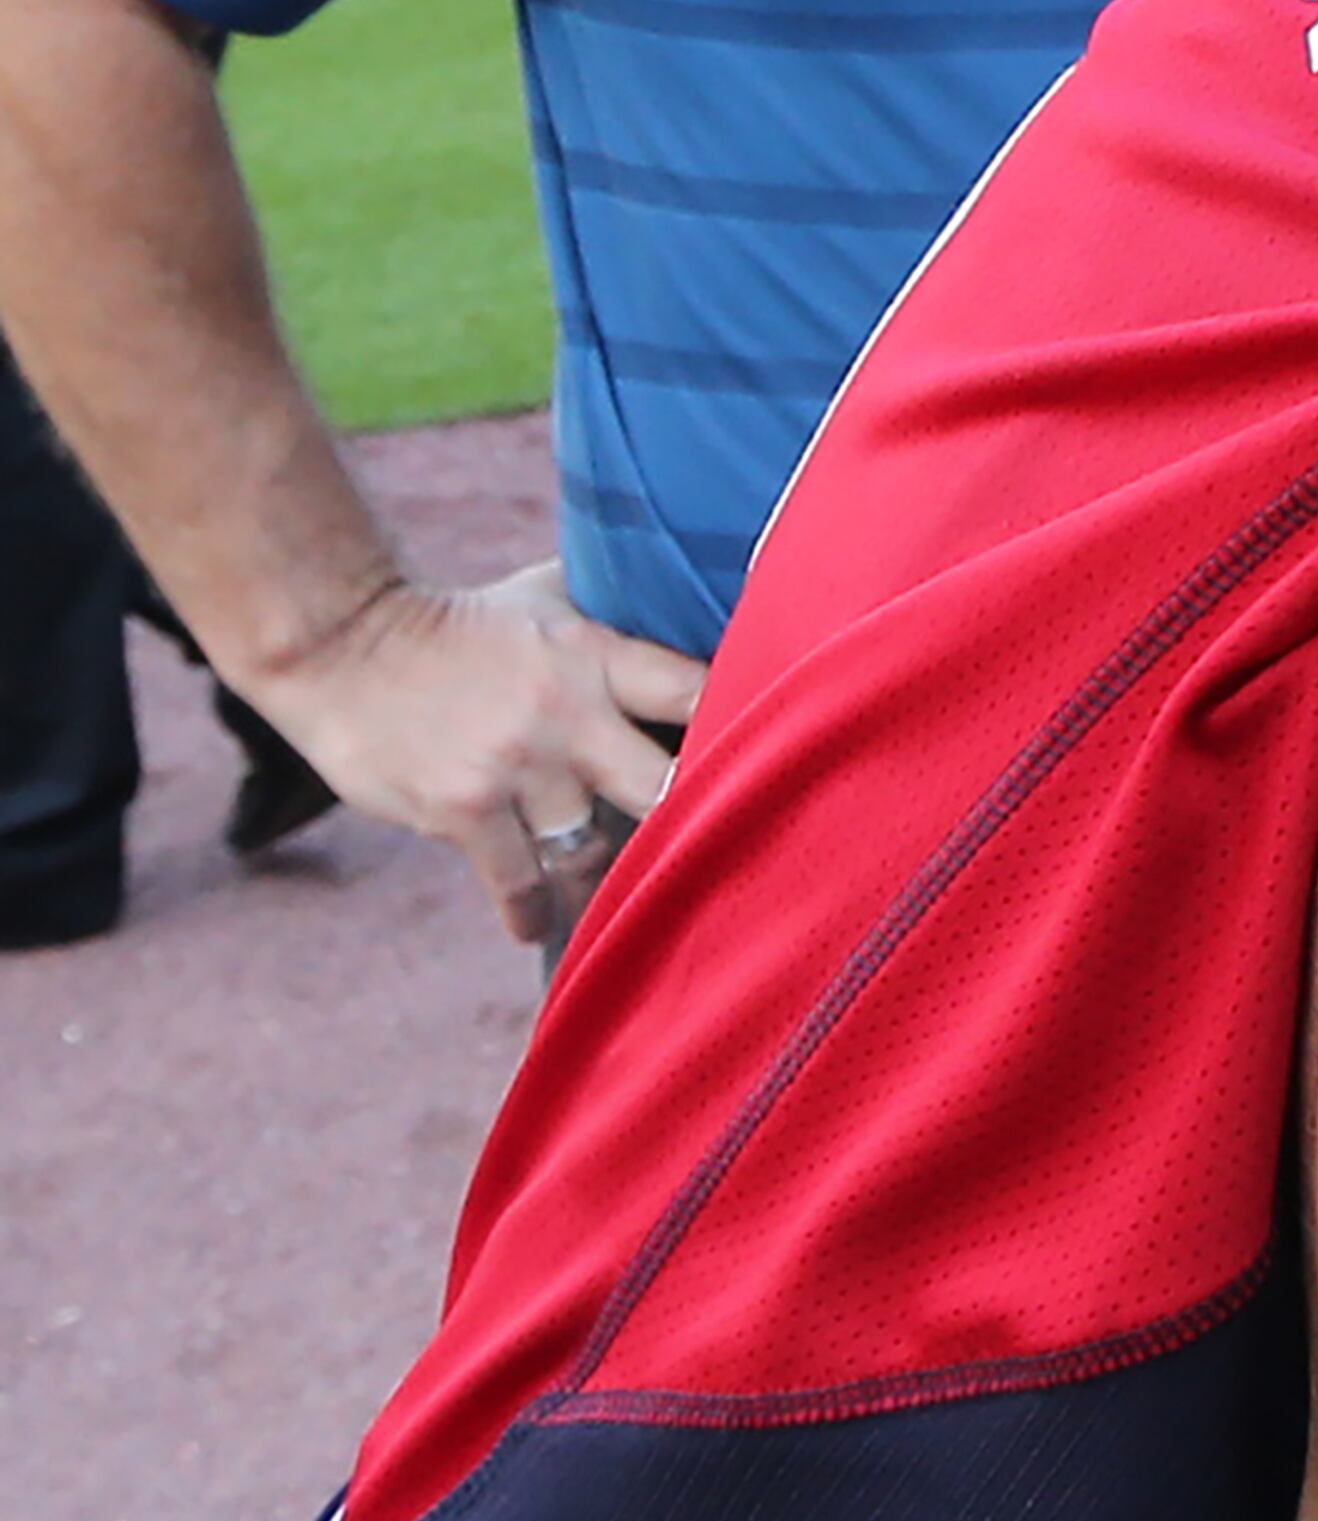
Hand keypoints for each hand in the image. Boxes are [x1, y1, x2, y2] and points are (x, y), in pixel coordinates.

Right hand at [256, 559, 708, 941]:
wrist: (341, 642)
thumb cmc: (461, 622)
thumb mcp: (548, 596)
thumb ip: (615, 610)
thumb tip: (690, 593)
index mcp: (597, 655)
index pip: (696, 691)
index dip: (742, 727)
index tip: (773, 768)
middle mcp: (567, 712)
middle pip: (664, 785)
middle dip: (691, 822)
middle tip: (715, 858)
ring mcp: (513, 765)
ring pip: (591, 848)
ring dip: (607, 881)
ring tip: (628, 906)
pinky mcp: (461, 807)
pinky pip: (517, 880)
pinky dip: (532, 910)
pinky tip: (541, 927)